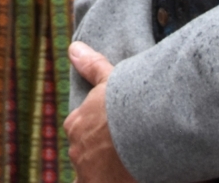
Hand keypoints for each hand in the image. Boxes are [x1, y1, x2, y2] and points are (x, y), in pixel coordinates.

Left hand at [66, 42, 136, 182]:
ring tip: (123, 167)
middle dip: (100, 154)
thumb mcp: (109, 80)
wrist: (145, 129)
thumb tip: (74, 48)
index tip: (111, 133)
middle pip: (86, 154)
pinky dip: (105, 181)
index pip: (80, 131)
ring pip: (92, 174)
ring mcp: (87, 172)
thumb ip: (92, 66)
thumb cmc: (126, 103)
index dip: (96, 132)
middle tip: (122, 151)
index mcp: (76, 125)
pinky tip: (120, 179)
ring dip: (103, 171)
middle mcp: (77, 150)